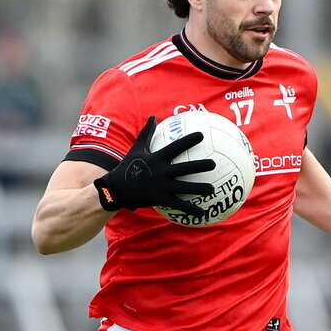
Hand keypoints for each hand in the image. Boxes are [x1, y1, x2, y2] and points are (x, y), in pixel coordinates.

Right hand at [94, 116, 215, 216]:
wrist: (116, 189)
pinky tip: (202, 213)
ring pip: (185, 188)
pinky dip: (190, 209)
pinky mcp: (160, 199)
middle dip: (200, 166)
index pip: (175, 147)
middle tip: (213, 164)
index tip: (201, 135)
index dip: (188, 140)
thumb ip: (147, 133)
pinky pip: (178, 205)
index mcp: (157, 159)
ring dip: (200, 189)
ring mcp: (161, 187)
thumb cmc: (128, 167)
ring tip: (213, 189)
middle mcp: (161, 172)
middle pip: (184, 168)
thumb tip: (153, 116)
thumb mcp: (137, 149)